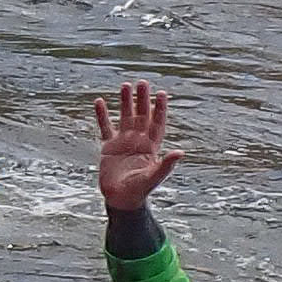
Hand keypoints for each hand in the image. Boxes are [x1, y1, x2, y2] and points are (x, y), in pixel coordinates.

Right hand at [93, 80, 183, 211]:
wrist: (120, 199)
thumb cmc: (139, 191)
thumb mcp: (153, 177)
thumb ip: (166, 165)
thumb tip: (181, 152)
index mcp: (151, 146)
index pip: (157, 123)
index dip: (160, 109)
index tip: (162, 93)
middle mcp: (138, 141)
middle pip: (141, 115)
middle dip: (142, 99)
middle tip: (142, 82)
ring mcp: (123, 142)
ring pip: (125, 117)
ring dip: (125, 102)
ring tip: (125, 85)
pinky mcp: (109, 147)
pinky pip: (105, 127)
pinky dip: (102, 115)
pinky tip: (100, 102)